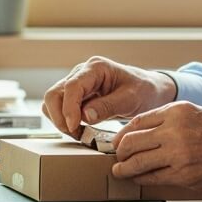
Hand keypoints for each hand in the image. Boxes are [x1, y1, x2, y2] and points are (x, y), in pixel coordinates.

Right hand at [42, 56, 175, 138]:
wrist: (149, 91)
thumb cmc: (144, 91)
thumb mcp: (132, 99)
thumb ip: (109, 106)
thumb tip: (85, 115)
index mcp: (96, 68)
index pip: (72, 87)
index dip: (69, 108)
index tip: (74, 127)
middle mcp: (82, 73)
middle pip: (54, 94)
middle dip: (60, 117)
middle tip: (76, 134)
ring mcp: (76, 84)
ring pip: (52, 102)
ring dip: (60, 120)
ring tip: (79, 133)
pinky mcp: (76, 96)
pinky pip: (59, 108)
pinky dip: (64, 121)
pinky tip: (80, 130)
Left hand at [111, 102, 201, 190]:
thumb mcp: (198, 112)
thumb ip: (172, 120)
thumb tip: (148, 132)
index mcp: (177, 111)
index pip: (137, 122)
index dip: (122, 133)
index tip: (118, 140)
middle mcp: (174, 130)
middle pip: (131, 142)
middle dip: (120, 151)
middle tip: (116, 157)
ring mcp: (177, 154)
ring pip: (137, 162)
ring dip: (124, 168)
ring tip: (120, 171)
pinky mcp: (183, 175)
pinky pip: (153, 178)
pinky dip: (141, 179)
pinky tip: (139, 179)